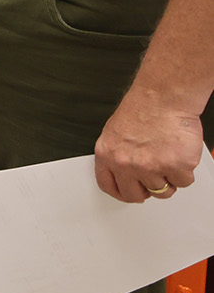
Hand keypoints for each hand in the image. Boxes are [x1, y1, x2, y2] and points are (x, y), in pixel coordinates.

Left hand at [94, 87, 207, 202]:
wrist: (163, 97)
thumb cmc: (143, 109)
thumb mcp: (115, 133)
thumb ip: (118, 155)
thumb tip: (125, 172)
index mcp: (107, 155)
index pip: (108, 186)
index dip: (121, 192)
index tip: (129, 193)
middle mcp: (126, 164)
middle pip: (135, 195)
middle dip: (147, 189)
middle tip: (155, 177)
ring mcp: (151, 168)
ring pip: (163, 190)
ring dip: (169, 178)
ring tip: (168, 156)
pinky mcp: (176, 167)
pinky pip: (183, 182)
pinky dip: (185, 171)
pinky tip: (180, 154)